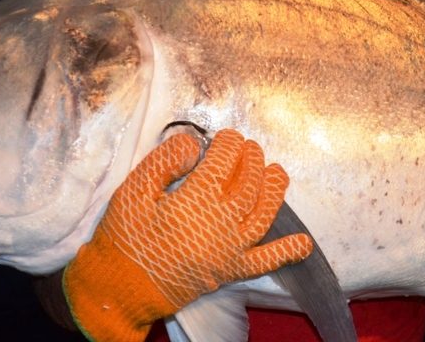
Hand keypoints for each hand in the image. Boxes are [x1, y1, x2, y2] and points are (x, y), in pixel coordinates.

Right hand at [63, 129, 313, 341]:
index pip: (223, 163)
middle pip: (249, 185)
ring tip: (277, 173)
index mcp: (194, 201)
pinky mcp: (230, 271)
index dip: (229, 144)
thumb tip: (196, 144)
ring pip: (263, 215)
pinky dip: (287, 252)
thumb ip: (165, 162)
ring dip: (274, 192)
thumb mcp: (133, 191)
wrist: (120, 288)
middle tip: (250, 149)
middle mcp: (219, 224)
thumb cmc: (124, 236)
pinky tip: (304, 243)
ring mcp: (229, 250)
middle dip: (253, 161)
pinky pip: (265, 262)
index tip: (228, 136)